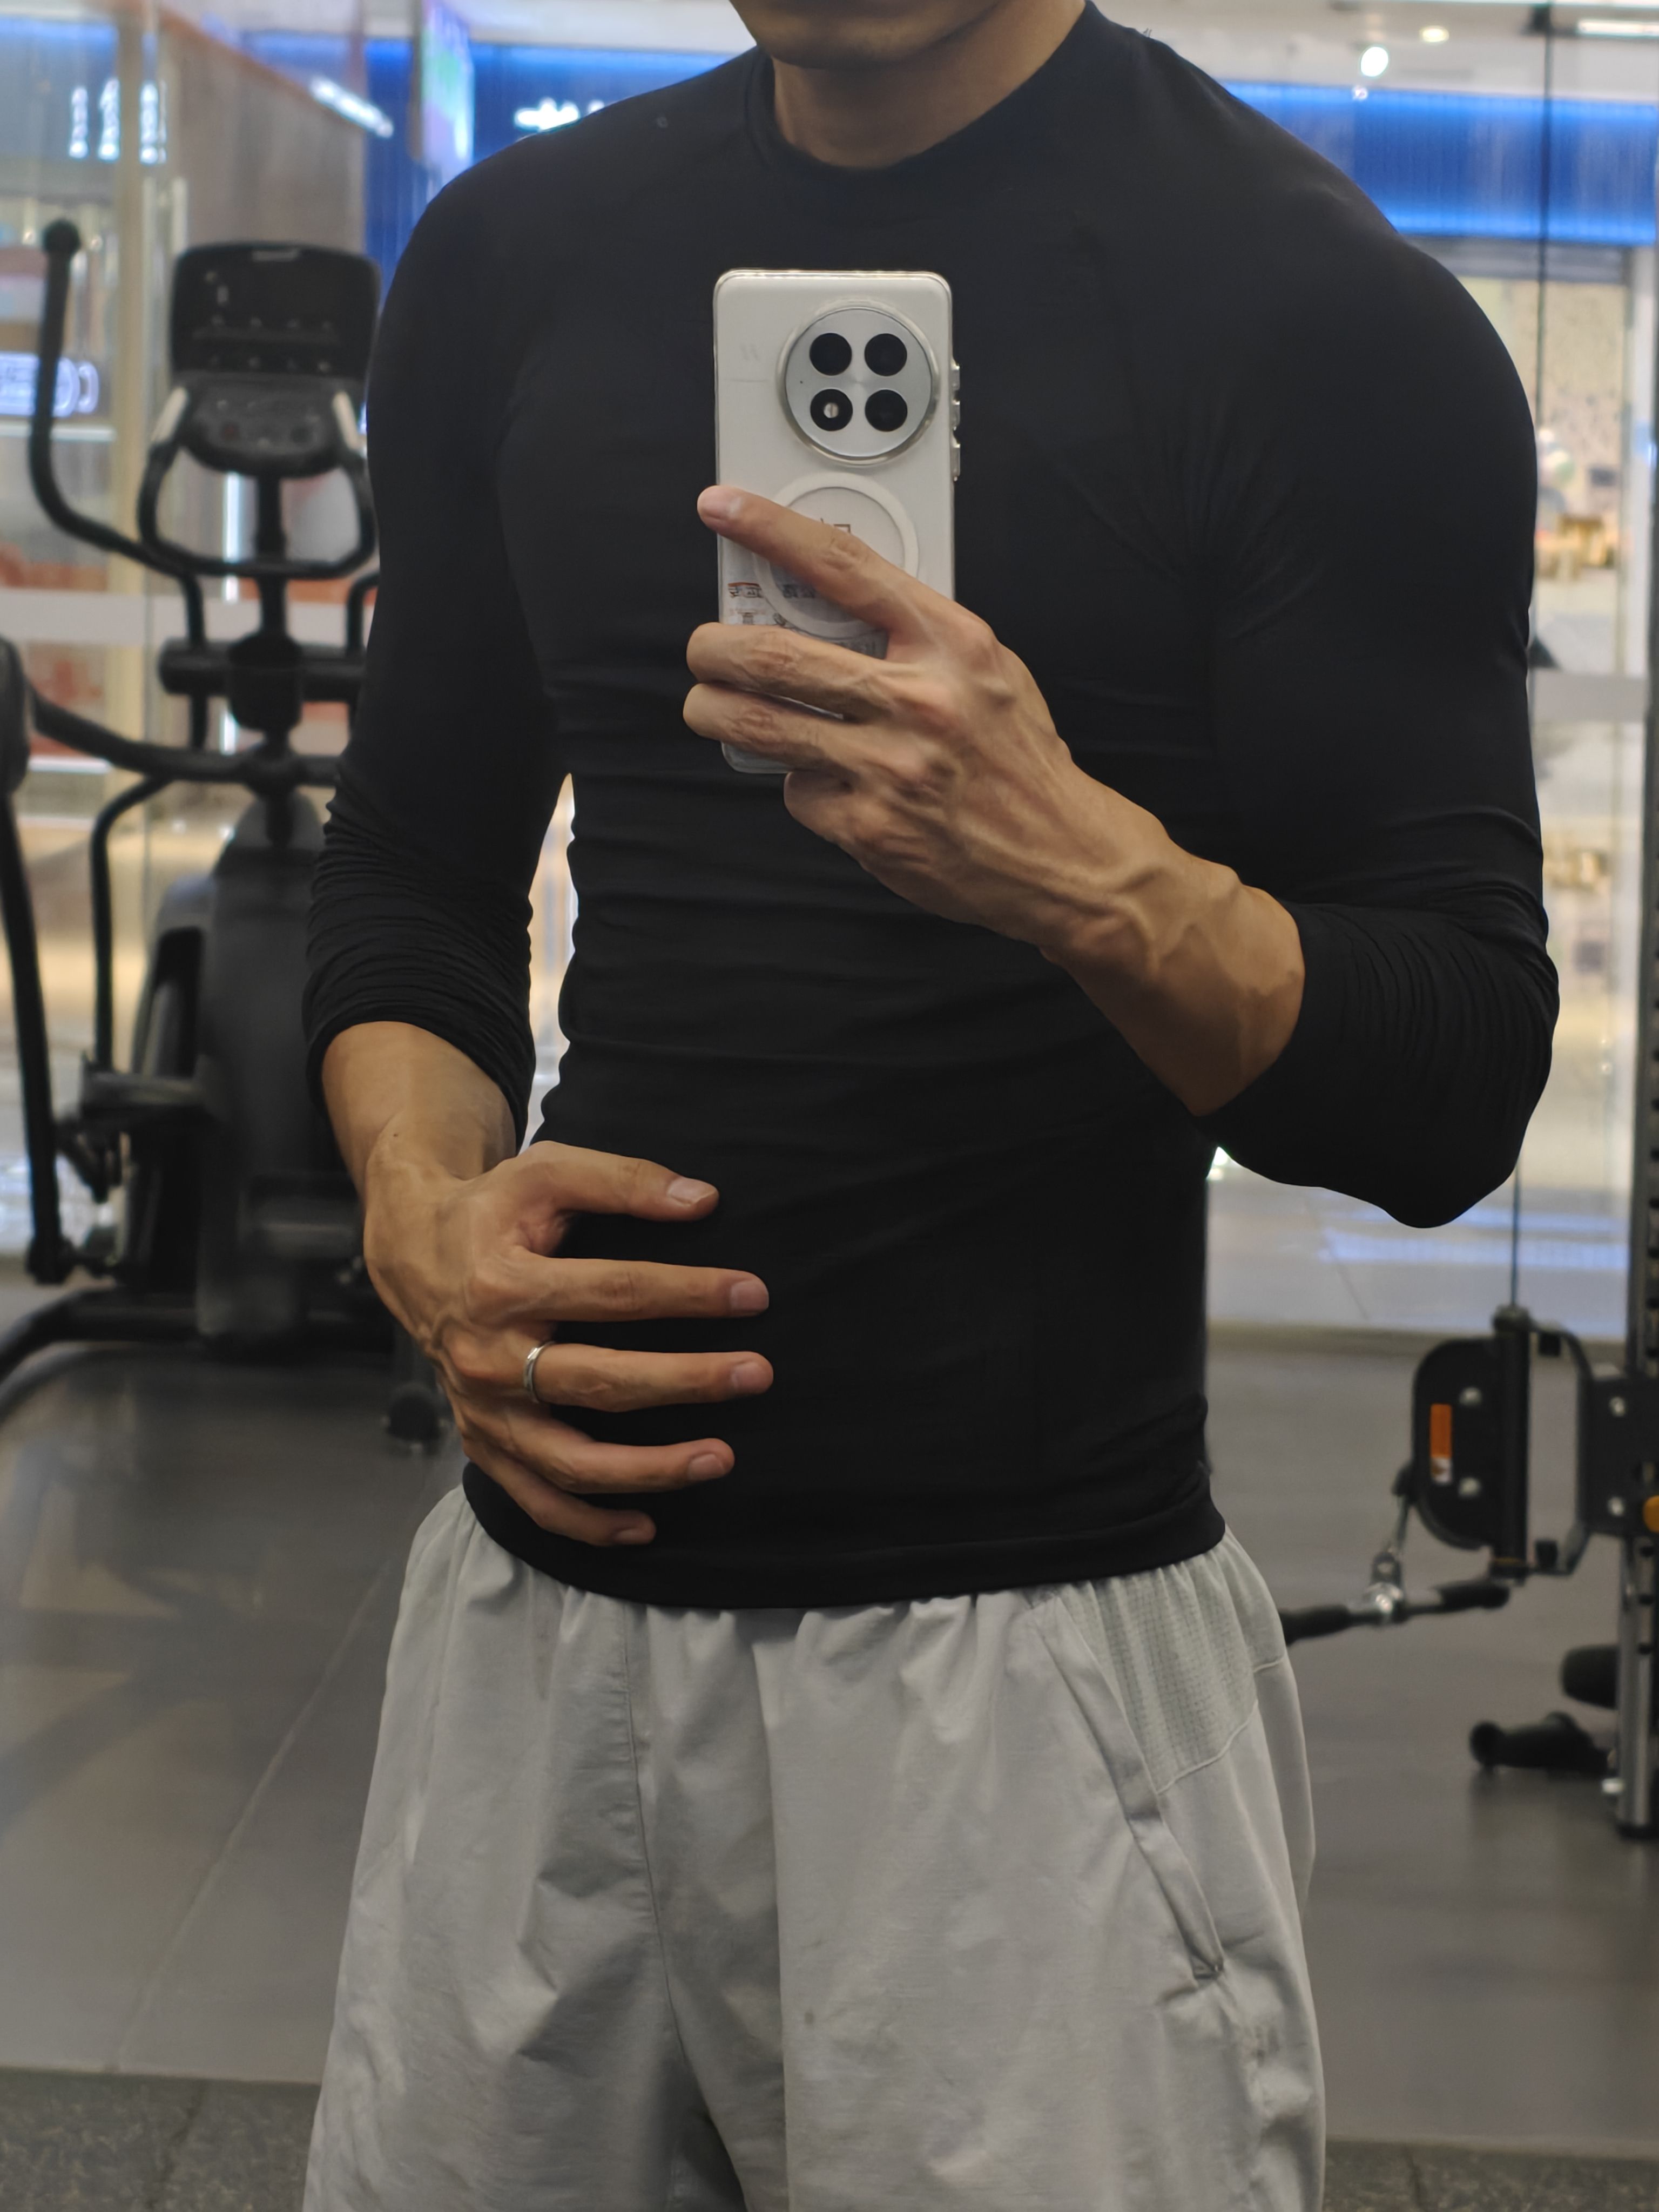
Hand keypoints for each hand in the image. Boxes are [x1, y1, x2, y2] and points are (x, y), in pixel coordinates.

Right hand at [363, 1140, 771, 1547]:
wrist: (416, 1255)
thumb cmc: (494, 1210)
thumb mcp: (548, 1171)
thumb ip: (624, 1181)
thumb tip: (703, 1200)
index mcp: (503, 1284)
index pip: (614, 1293)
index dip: (688, 1294)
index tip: (751, 1294)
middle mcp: (488, 1357)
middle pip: (600, 1383)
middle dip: (687, 1381)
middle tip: (757, 1374)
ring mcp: (484, 1411)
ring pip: (571, 1461)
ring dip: (650, 1470)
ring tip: (722, 1458)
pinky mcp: (483, 1444)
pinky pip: (536, 1500)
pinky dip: (589, 1524)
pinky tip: (647, 1526)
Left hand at [684, 487, 1303, 1112]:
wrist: (1063, 856)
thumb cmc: (1018, 758)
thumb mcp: (987, 670)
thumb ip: (917, 634)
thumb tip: (827, 602)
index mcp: (953, 644)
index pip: (844, 567)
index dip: (772, 530)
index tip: (721, 508)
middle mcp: (920, 701)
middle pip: (775, 656)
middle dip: (714, 648)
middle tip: (702, 649)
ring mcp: (890, 768)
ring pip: (762, 726)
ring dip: (716, 712)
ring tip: (708, 706)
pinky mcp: (870, 828)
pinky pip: (799, 793)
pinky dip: (799, 784)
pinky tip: (826, 782)